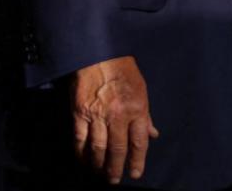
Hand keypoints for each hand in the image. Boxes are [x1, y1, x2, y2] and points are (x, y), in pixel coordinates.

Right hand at [71, 55, 159, 182]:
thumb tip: (152, 134)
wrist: (99, 52)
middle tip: (114, 180)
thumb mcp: (141, 90)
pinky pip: (80, 139)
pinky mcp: (79, 112)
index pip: (139, 142)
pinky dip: (81, 153)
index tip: (135, 173)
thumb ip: (146, 115)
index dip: (137, 161)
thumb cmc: (123, 70)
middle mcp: (118, 114)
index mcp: (137, 108)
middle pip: (117, 149)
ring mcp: (97, 114)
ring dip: (98, 164)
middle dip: (116, 168)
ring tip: (99, 173)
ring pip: (98, 148)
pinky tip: (84, 160)